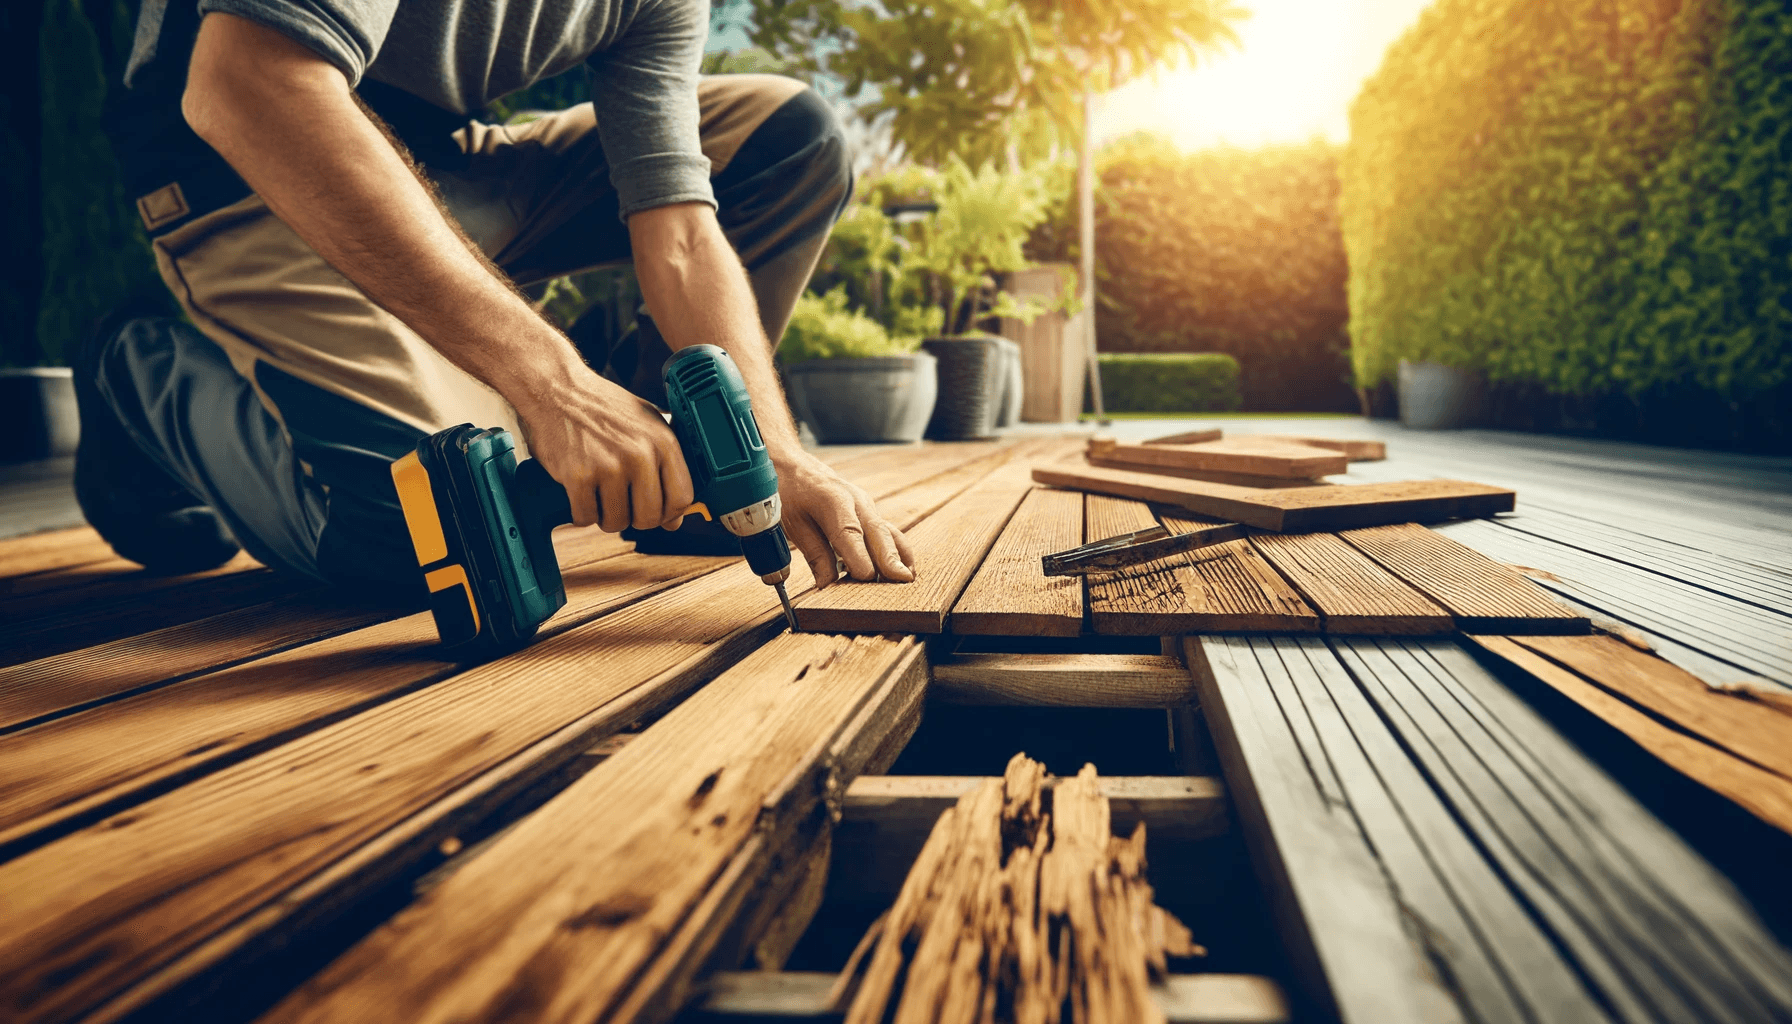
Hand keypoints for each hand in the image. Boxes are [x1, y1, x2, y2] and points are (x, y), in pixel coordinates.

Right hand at [515, 367, 695, 531]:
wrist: (558, 390)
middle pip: (650, 518)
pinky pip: (586, 517)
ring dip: (606, 517)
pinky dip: (581, 513)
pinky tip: (581, 494)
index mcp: (663, 442)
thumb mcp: (648, 425)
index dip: (670, 513)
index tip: (658, 512)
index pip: (682, 499)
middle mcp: (640, 454)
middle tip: (623, 504)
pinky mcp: (578, 476)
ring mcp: (609, 466)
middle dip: (635, 519)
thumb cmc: (604, 408)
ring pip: (617, 523)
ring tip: (600, 495)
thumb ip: (667, 468)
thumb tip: (675, 520)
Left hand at [775, 450, 915, 587]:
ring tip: (908, 578)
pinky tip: (904, 567)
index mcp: (831, 500)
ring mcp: (867, 506)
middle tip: (902, 581)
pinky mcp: (870, 513)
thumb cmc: (791, 493)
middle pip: (877, 532)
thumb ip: (814, 554)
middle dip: (890, 558)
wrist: (795, 467)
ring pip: (888, 532)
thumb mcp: (793, 523)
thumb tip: (828, 584)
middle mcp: (855, 501)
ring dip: (900, 555)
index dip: (860, 556)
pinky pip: (889, 532)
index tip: (866, 577)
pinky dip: (898, 550)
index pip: (849, 532)